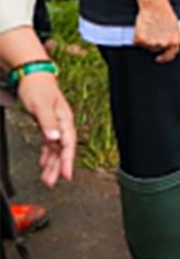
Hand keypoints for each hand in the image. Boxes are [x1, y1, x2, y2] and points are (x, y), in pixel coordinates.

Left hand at [17, 73, 75, 187]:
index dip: (68, 160)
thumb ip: (48, 122)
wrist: (32, 76)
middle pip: (62, 149)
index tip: (66, 174)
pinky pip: (49, 145)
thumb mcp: (41, 106)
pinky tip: (43, 164)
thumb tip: (55, 138)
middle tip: (52, 182)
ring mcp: (55, 125)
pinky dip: (46, 155)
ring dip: (52, 164)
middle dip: (58, 167)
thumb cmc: (38, 88)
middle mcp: (61, 124)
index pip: (68, 143)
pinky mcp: (47, 125)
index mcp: (64, 119)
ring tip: (47, 179)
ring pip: (55, 149)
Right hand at [134, 0, 179, 63]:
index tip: (158, 59)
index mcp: (175, 42)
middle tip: (153, 29)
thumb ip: (171, 39)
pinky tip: (142, 26)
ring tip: (149, 26)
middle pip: (155, 49)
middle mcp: (164, 44)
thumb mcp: (174, 28)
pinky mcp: (141, 40)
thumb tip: (166, 47)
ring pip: (146, 45)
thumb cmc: (165, 13)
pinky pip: (137, 41)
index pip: (170, 56)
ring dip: (146, 38)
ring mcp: (152, 43)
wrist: (155, 6)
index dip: (164, 58)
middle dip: (154, 42)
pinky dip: (138, 36)